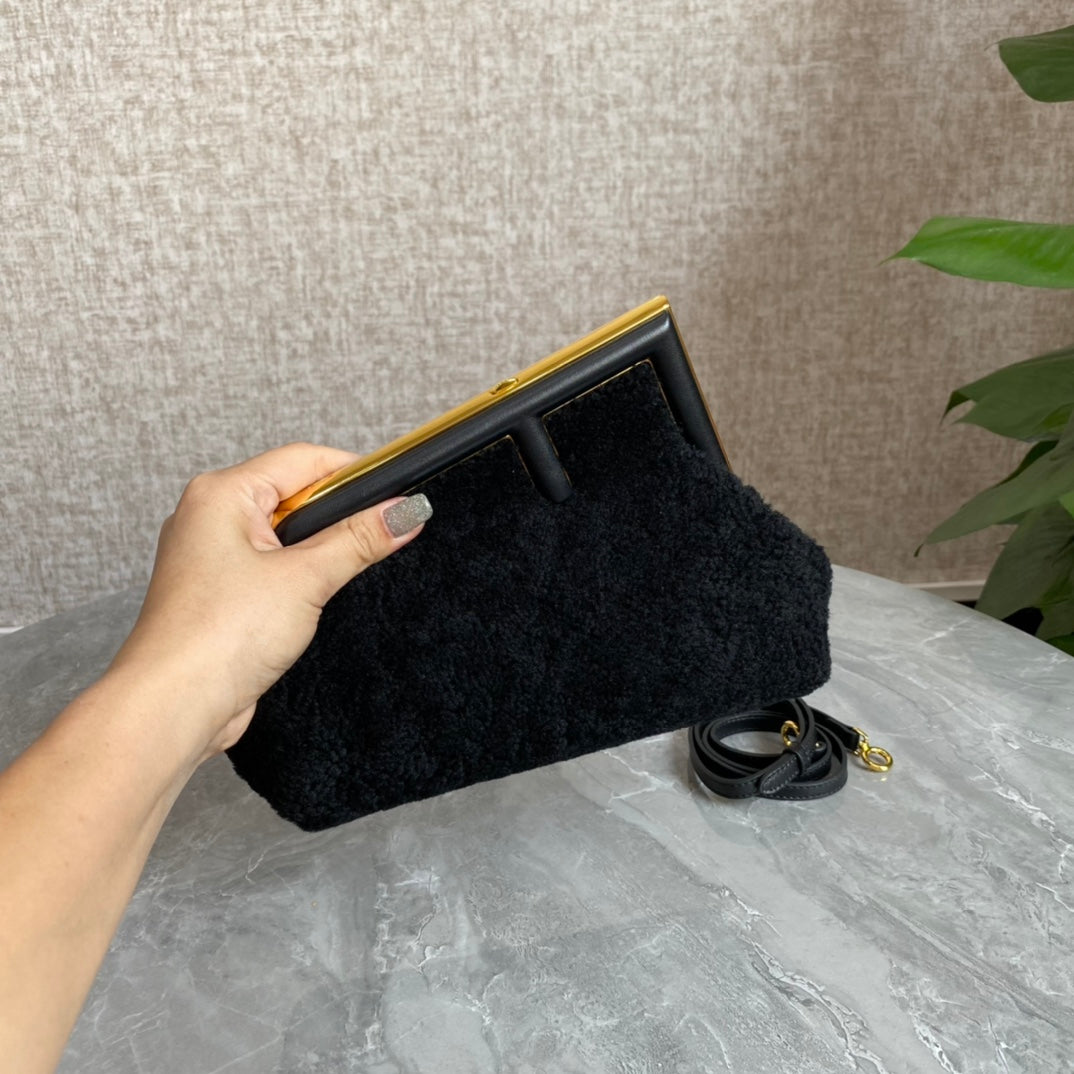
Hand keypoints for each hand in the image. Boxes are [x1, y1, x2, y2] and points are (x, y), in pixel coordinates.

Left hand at [109, 442, 430, 762]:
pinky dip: (299, 574)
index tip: (395, 492)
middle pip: (294, 493)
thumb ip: (359, 540)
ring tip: (346, 569)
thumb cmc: (215, 638)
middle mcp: (209, 516)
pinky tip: (316, 596)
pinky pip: (270, 565)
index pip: (303, 460)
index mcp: (221, 494)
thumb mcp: (306, 579)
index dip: (354, 473)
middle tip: (380, 532)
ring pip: (283, 533)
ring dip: (319, 549)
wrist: (173, 707)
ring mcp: (211, 555)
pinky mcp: (219, 592)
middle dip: (339, 513)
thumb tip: (403, 513)